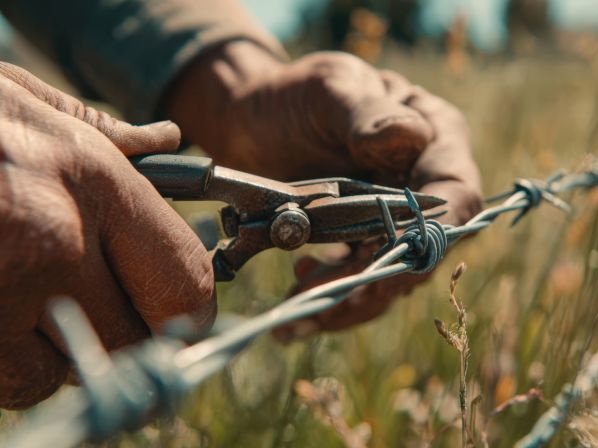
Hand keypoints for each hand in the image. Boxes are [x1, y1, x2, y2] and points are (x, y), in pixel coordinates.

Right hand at [0, 63, 214, 408]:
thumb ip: (101, 133)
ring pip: (72, 369)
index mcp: (90, 179)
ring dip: (64, 352)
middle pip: (138, 338)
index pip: (185, 282)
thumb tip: (163, 142)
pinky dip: (12, 367)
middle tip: (104, 313)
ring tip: (32, 303)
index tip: (178, 317)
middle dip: (128, 334)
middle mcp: (53, 239)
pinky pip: (12, 386)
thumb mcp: (21, 103)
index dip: (187, 312)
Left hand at [167, 40, 480, 337]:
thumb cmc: (297, 97)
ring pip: (394, 274)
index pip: (458, 194)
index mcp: (436, 136)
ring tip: (301, 304)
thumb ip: (367, 114)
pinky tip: (299, 283)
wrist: (253, 120)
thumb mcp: (330, 92)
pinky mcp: (369, 242)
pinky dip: (334, 295)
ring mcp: (400, 217)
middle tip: (324, 297)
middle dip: (377, 279)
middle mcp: (427, 183)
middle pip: (426, 248)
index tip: (390, 264)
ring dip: (351, 298)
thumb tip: (411, 137)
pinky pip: (365, 280)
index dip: (432, 236)